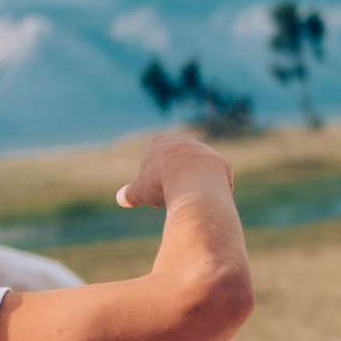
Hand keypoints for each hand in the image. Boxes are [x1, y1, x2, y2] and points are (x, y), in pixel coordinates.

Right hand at [117, 135, 234, 209]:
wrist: (194, 180)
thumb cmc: (162, 183)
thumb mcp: (139, 191)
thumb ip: (129, 194)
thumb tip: (121, 199)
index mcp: (160, 143)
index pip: (154, 158)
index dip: (153, 175)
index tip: (155, 187)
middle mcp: (183, 141)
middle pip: (176, 162)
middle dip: (174, 177)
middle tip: (172, 193)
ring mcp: (202, 149)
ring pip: (196, 169)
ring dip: (192, 182)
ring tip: (188, 196)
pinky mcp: (219, 161)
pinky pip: (213, 177)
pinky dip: (208, 188)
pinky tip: (204, 197)